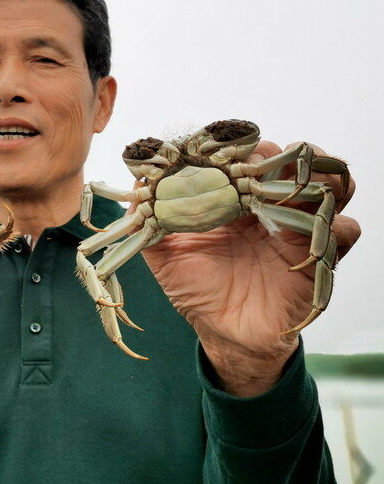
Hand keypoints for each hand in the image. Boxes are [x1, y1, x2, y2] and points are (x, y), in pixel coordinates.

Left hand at [141, 140, 360, 395]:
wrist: (225, 334)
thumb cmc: (197, 290)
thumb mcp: (164, 255)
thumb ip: (149, 220)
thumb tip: (137, 183)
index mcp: (234, 202)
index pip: (247, 159)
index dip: (241, 149)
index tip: (226, 151)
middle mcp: (268, 209)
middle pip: (290, 163)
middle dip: (279, 155)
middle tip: (260, 164)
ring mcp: (296, 228)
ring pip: (327, 185)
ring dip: (320, 174)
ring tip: (301, 179)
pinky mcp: (319, 255)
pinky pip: (346, 231)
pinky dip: (342, 223)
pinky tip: (325, 226)